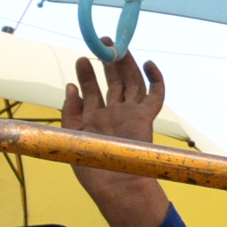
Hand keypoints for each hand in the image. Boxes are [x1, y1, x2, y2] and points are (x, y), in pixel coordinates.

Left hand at [64, 55, 174, 226]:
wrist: (114, 184)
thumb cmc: (92, 167)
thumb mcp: (71, 135)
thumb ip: (70, 111)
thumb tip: (70, 87)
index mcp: (97, 118)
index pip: (93, 90)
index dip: (87, 74)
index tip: (81, 60)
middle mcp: (115, 113)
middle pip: (114, 81)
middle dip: (108, 60)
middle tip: (103, 42)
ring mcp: (131, 113)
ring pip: (132, 81)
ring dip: (126, 63)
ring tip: (116, 45)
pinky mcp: (146, 117)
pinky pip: (156, 94)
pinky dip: (155, 78)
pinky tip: (147, 63)